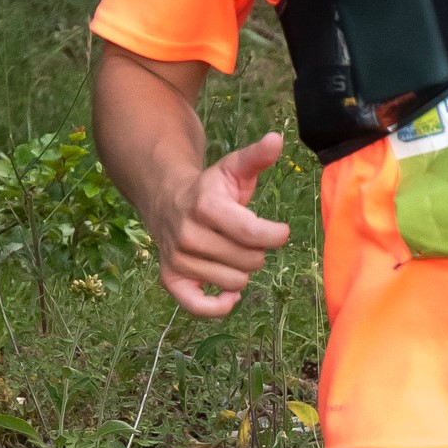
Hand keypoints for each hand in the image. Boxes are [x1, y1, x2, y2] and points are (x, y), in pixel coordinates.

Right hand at [149, 133, 291, 317]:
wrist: (167, 201)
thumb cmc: (211, 187)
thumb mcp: (234, 168)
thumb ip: (257, 156)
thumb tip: (276, 139)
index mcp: (206, 206)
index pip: (252, 234)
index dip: (275, 235)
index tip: (280, 231)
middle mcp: (188, 235)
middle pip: (249, 261)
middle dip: (258, 250)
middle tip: (247, 237)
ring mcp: (178, 259)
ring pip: (235, 282)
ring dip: (243, 271)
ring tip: (233, 251)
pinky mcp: (171, 280)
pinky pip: (200, 308)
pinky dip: (220, 305)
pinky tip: (229, 291)